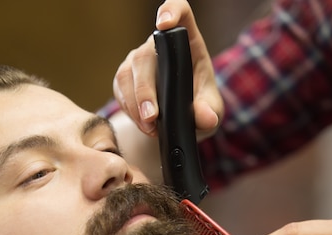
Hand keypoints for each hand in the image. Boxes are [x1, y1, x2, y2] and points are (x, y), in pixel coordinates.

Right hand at [112, 0, 221, 138]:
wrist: (178, 122)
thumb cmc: (199, 106)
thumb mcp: (212, 111)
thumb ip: (210, 112)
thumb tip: (206, 117)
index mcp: (188, 43)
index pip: (180, 13)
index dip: (171, 11)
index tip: (164, 23)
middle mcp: (160, 46)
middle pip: (145, 55)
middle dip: (145, 89)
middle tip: (152, 116)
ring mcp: (139, 60)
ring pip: (128, 73)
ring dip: (135, 103)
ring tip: (149, 126)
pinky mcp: (125, 77)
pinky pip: (120, 89)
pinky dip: (129, 110)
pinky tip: (143, 124)